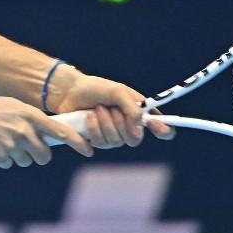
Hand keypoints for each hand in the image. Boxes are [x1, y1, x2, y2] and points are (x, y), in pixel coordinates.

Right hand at [0, 94, 93, 168]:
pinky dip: (2, 158)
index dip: (78, 143)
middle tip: (25, 146)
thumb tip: (48, 136)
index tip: (89, 151)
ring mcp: (12, 145)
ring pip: (26, 160)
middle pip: (44, 155)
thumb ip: (31, 121)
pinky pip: (9, 163)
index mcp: (29, 115)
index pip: (61, 132)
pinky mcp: (1, 157)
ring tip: (0, 139)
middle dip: (38, 155)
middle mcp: (24, 131)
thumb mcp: (12, 107)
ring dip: (17, 155)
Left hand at [49, 70, 173, 146]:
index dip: (163, 130)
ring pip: (116, 142)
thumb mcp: (117, 92)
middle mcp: (128, 125)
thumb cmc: (95, 87)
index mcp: (138, 111)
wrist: (69, 92)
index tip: (158, 128)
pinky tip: (88, 117)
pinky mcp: (97, 140)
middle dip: (120, 124)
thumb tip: (140, 130)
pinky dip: (94, 129)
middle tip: (110, 108)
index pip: (160, 126)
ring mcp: (112, 134)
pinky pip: (101, 144)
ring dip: (104, 124)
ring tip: (96, 109)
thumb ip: (132, 109)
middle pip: (135, 139)